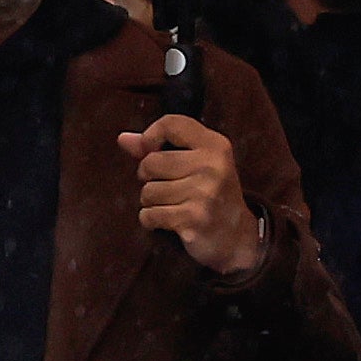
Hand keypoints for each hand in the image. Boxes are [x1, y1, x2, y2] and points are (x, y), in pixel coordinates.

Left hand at [124, 113, 266, 282]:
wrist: (236, 237)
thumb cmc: (209, 196)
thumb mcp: (194, 165)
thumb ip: (158, 149)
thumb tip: (123, 139)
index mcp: (215, 145)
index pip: (171, 123)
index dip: (150, 136)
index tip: (149, 151)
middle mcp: (212, 165)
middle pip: (150, 162)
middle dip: (148, 178)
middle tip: (167, 187)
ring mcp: (205, 192)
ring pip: (147, 191)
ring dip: (152, 203)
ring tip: (173, 205)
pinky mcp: (194, 218)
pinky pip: (149, 215)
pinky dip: (151, 220)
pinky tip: (170, 221)